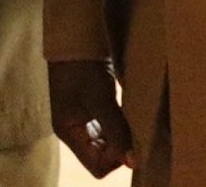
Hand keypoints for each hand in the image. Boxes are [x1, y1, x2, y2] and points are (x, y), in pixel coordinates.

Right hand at [49, 59, 134, 176]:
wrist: (74, 38)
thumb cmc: (82, 67)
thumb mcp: (100, 98)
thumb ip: (115, 131)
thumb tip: (132, 162)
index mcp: (68, 131)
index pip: (97, 166)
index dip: (116, 159)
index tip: (131, 142)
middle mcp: (73, 131)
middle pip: (102, 158)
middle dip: (121, 150)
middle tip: (137, 133)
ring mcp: (81, 122)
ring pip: (107, 145)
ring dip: (122, 138)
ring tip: (134, 123)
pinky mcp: (89, 111)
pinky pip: (107, 131)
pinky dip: (120, 128)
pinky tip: (129, 116)